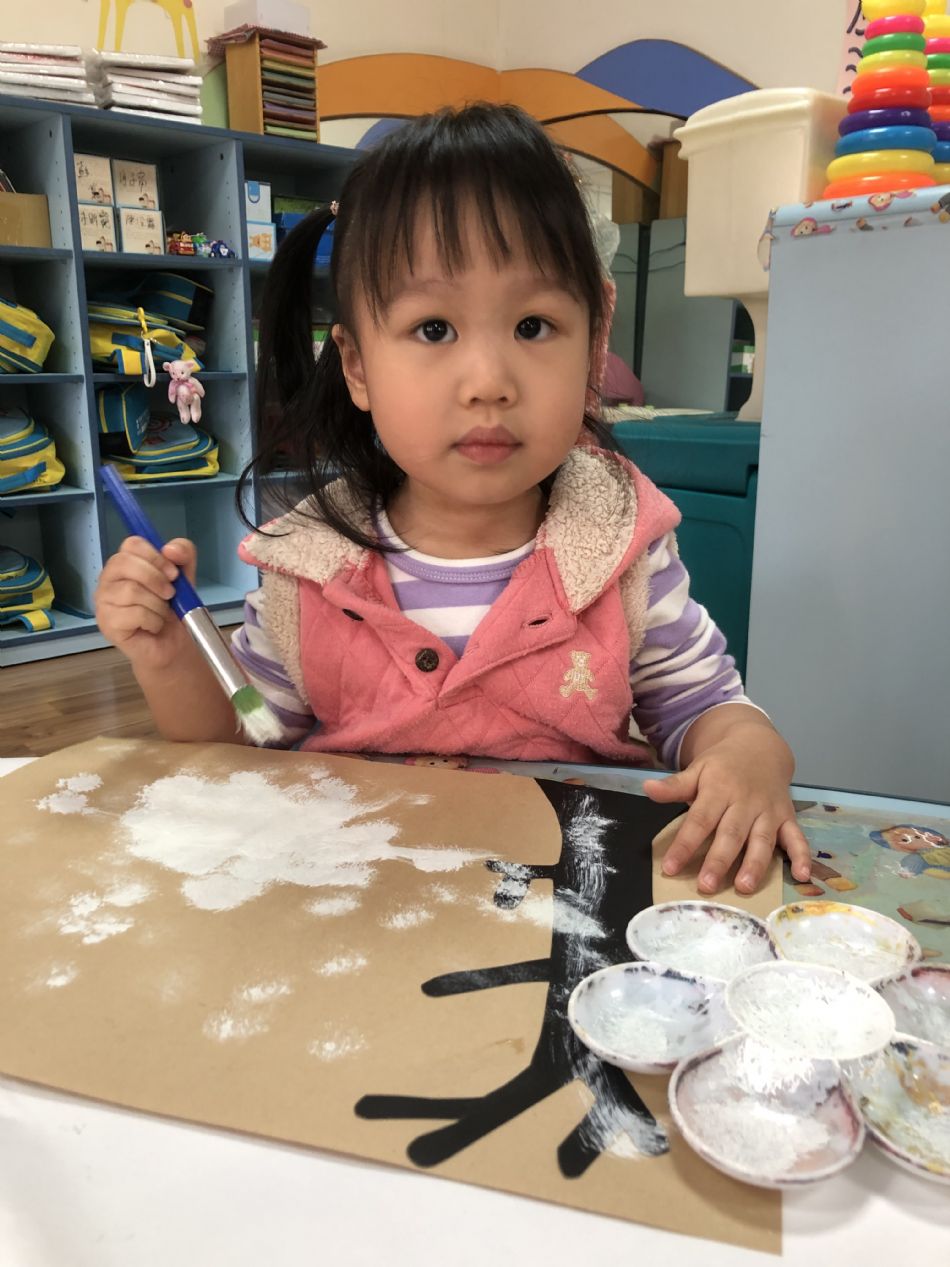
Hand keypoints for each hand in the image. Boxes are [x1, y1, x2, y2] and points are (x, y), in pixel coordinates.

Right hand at [94, 536, 196, 672]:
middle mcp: (108, 579)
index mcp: (125, 563)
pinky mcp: (107, 623)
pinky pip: (135, 614)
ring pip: (131, 591)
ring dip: (158, 604)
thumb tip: (170, 548)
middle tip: (171, 594)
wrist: (172, 644)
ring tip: (162, 613)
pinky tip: (154, 626)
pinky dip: (154, 621)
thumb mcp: (185, 576)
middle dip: (155, 578)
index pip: (131, 544)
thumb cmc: (172, 609)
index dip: (155, 556)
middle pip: (125, 563)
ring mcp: (103, 601)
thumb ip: (183, 554)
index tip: (173, 572)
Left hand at [642, 721, 811, 895]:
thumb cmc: (723, 765)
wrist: (760, 747)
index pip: (699, 820)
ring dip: (754, 864)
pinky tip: (802, 876)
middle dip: (719, 861)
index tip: (670, 867)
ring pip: (762, 840)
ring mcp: (769, 811)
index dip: (685, 844)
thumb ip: (675, 785)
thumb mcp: (697, 769)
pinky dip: (801, 855)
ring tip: (744, 886)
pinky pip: (797, 837)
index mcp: (719, 790)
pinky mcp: (787, 817)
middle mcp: (745, 802)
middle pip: (731, 834)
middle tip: (706, 886)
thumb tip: (647, 789)